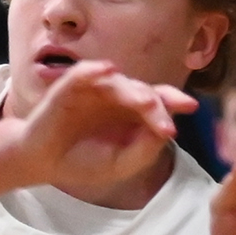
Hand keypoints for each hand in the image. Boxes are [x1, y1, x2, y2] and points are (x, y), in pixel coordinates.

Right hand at [11, 60, 196, 201]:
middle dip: (156, 104)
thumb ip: (145, 149)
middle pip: (143, 91)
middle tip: (163, 122)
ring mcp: (94, 90)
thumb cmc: (83, 162)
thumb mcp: (121, 163)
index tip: (191, 106)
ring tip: (144, 102)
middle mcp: (118, 97)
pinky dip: (95, 70)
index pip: (159, 101)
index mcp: (134, 114)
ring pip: (119, 82)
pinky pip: (84, 73)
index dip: (175, 100)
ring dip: (132, 91)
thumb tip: (167, 130)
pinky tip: (107, 70)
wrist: (44, 164)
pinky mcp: (69, 87)